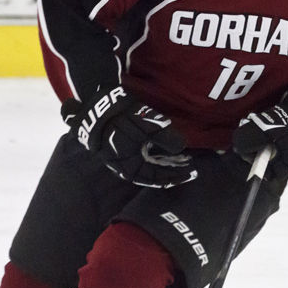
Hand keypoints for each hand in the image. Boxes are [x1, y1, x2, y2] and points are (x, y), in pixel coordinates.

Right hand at [62, 86, 196, 188]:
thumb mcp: (145, 127)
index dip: (177, 176)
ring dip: (166, 163)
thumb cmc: (120, 119)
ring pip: (150, 167)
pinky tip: (165, 151)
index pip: (159, 179)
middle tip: (190, 167)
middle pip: (155, 175)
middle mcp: (128, 168)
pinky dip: (157, 157)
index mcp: (132, 168)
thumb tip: (182, 148)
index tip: (192, 172)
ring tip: (181, 159)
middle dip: (173, 171)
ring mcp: (124, 159)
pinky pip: (144, 159)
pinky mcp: (123, 149)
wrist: (95, 109)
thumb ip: (165, 138)